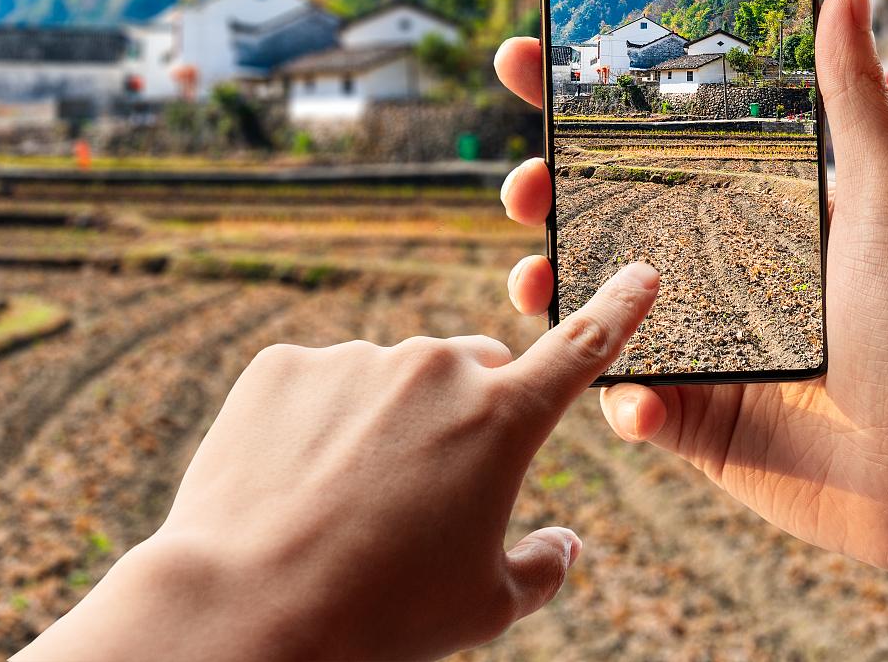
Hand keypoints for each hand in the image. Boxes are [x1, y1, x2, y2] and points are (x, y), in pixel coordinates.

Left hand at [17, 262, 661, 661]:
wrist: (247, 605)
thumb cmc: (382, 614)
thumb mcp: (485, 607)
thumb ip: (543, 567)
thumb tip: (565, 546)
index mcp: (503, 417)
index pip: (582, 347)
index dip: (618, 310)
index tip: (641, 274)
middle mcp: (434, 369)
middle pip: (474, 371)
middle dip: (469, 412)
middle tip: (433, 488)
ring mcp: (353, 360)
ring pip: (390, 381)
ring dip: (386, 423)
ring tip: (348, 504)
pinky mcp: (283, 366)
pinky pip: (317, 386)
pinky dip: (317, 425)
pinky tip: (295, 484)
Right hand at [493, 0, 887, 586]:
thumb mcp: (887, 197)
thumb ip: (852, 93)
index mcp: (741, 211)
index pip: (643, 144)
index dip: (573, 103)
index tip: (523, 60)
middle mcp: (706, 273)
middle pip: (590, 219)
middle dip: (537, 194)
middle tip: (521, 187)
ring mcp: (691, 349)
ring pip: (585, 310)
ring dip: (546, 291)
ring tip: (533, 281)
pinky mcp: (690, 424)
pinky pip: (624, 405)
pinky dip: (619, 399)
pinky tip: (642, 398)